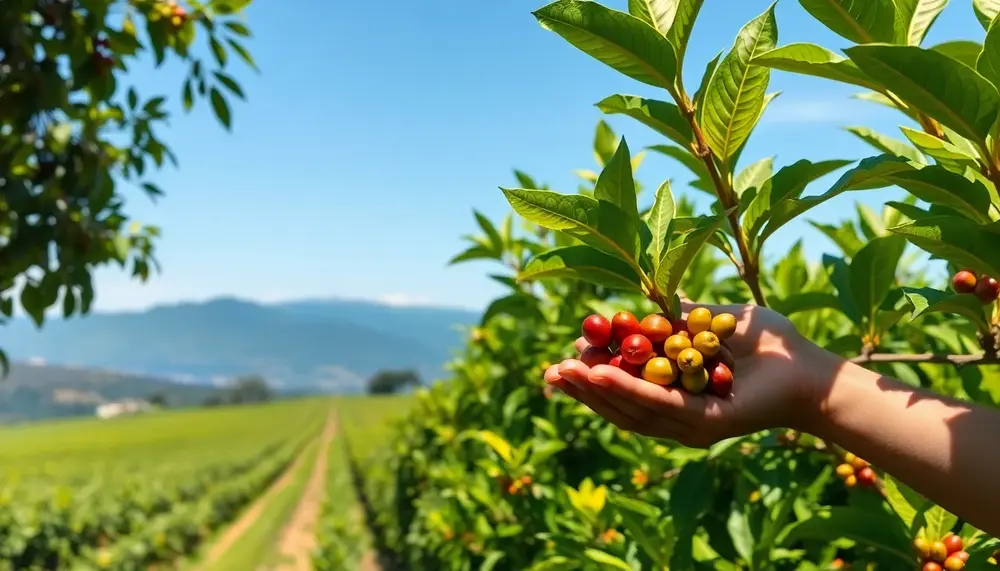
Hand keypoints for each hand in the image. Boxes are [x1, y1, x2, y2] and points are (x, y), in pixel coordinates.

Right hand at [543, 302, 835, 447]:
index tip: (565, 358)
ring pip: (631, 409)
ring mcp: (691, 423)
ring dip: (595, 390)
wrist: (811, 366)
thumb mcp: (714, 320)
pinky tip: (600, 375)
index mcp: (677, 394)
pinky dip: (626, 390)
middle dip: (581, 388)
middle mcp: (679, 415)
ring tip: (566, 372)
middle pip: (619, 406)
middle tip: (548, 372)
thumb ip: (679, 317)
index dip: (591, 377)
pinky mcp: (705, 424)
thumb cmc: (771, 344)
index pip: (624, 389)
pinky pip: (658, 406)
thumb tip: (643, 307)